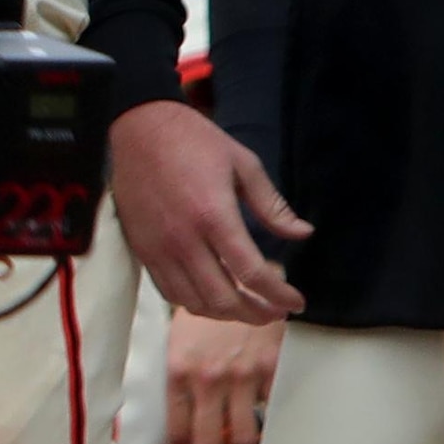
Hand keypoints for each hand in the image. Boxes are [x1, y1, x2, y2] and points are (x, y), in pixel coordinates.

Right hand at [106, 100, 306, 334]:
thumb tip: (304, 234)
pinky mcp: (143, 250)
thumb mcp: (244, 165)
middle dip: (256, 314)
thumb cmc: (195, 141)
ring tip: (247, 309)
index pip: (252, 272)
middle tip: (275, 312)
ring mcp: (159, 249)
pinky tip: (212, 297)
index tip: (297, 302)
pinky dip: (194, 303)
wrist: (139, 129)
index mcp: (215, 216)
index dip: (279, 295)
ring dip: (226, 314)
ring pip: (194, 302)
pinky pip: (168, 291)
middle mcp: (185, 240)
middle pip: (224, 298)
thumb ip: (273, 206)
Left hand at [164, 310, 283, 443]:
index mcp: (178, 372)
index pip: (176, 430)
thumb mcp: (180, 344)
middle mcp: (208, 378)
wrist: (245, 282)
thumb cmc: (209, 316)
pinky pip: (272, 414)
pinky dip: (273, 435)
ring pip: (243, 437)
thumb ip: (181, 382)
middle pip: (209, 443)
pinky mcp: (271, 370)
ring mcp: (241, 376)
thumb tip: (187, 426)